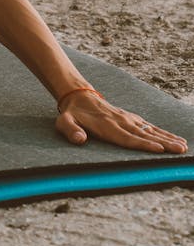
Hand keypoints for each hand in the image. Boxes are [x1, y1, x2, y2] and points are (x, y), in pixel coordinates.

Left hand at [56, 92, 187, 154]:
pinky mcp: (130, 118)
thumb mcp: (63, 122)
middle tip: (180, 149)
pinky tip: (174, 138)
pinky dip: (162, 132)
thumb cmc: (71, 114)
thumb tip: (79, 140)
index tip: (158, 149)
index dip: (142, 144)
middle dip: (163, 142)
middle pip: (144, 134)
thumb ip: (70, 131)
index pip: (127, 137)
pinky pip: (148, 126)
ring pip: (150, 130)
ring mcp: (127, 119)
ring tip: (183, 146)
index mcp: (106, 126)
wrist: (78, 96)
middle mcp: (120, 121)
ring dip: (167, 137)